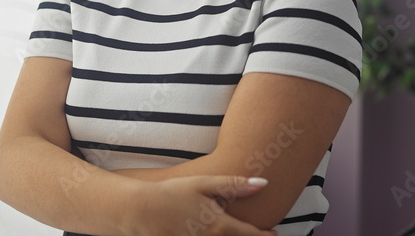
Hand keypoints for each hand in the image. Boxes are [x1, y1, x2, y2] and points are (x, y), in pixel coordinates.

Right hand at [124, 175, 278, 235]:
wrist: (141, 211)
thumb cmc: (173, 193)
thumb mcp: (204, 184)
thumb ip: (234, 185)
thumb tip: (263, 184)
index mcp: (220, 225)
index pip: (250, 235)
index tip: (273, 234)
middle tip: (260, 234)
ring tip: (234, 233)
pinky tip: (211, 234)